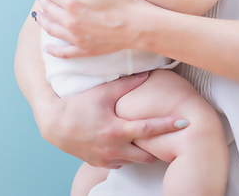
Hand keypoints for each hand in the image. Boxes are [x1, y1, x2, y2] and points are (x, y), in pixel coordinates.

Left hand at [35, 0, 148, 57]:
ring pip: (51, 29)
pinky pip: (62, 52)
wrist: (138, 25)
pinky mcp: (84, 50)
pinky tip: (47, 46)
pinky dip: (52, 49)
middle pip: (48, 9)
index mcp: (72, 2)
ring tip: (39, 14)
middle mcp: (69, 21)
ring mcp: (75, 37)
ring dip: (42, 20)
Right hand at [39, 72, 186, 167]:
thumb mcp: (102, 92)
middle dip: (160, 147)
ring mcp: (107, 159)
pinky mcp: (100, 164)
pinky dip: (128, 155)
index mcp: (117, 130)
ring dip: (143, 151)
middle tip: (169, 137)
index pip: (150, 129)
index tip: (185, 122)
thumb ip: (126, 84)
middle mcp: (114, 149)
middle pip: (148, 154)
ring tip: (150, 140)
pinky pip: (121, 163)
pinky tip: (128, 144)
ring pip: (135, 160)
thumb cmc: (77, 105)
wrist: (53, 124)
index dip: (169, 126)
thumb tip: (148, 74)